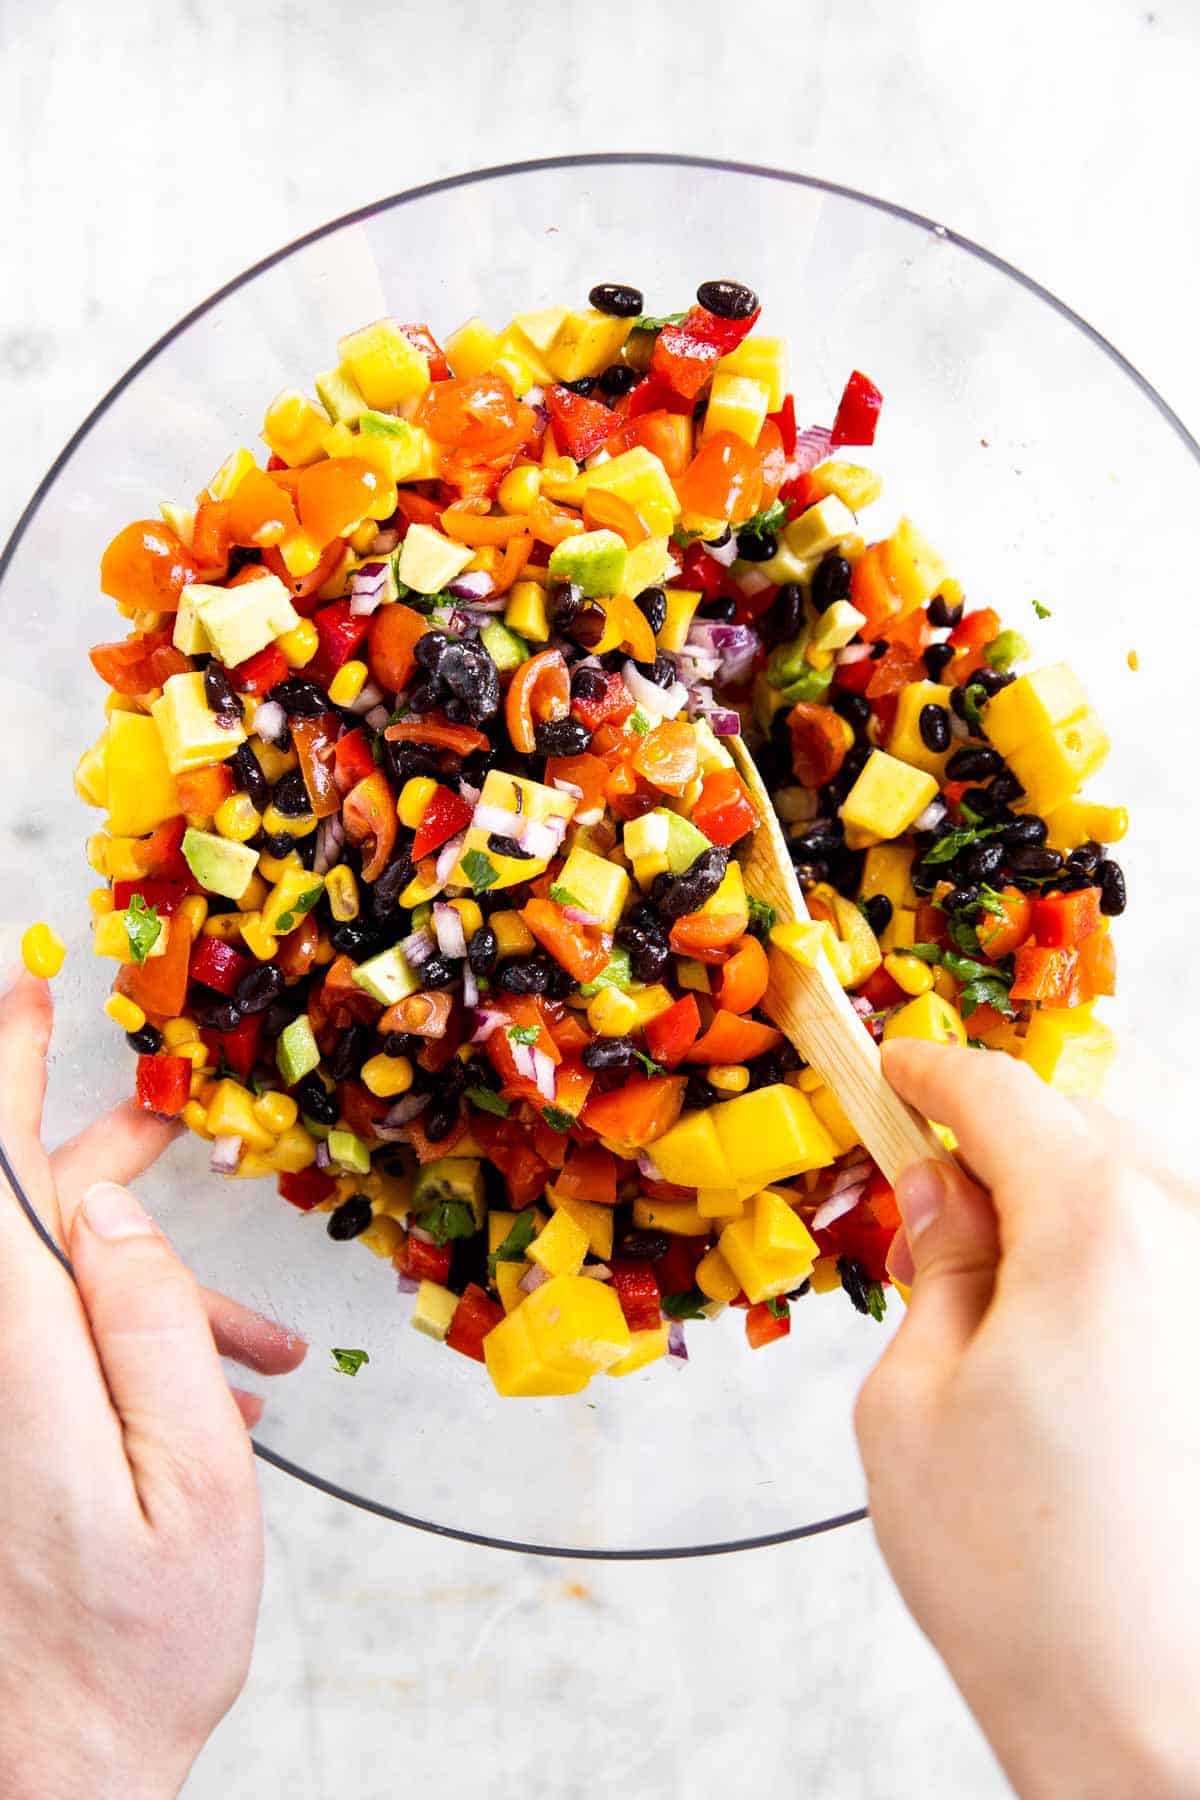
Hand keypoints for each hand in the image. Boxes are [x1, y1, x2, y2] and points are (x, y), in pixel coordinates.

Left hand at [0, 977, 306, 1799]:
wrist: (52, 1771)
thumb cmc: (135, 1645)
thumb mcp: (194, 1476)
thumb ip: (151, 1325)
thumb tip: (112, 1211)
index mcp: (22, 1359)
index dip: (4, 1074)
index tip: (28, 993)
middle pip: (26, 1216)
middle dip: (98, 1159)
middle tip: (166, 1113)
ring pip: (55, 1283)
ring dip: (145, 1276)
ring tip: (254, 1326)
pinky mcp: (3, 1435)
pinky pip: (58, 1349)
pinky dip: (136, 1349)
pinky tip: (221, 1399)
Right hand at [857, 1041, 1199, 1799]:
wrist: (1157, 1722)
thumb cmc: (1026, 1581)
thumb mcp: (911, 1401)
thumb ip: (933, 1265)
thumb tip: (941, 1192)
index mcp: (1098, 1229)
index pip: (1001, 1095)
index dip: (931, 1071)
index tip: (894, 1065)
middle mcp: (1194, 1240)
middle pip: (1079, 1124)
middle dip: (996, 1134)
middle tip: (923, 1179)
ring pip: (1137, 1183)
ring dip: (1060, 1192)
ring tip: (987, 1262)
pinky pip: (1174, 1250)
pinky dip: (1111, 1248)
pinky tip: (1060, 1314)